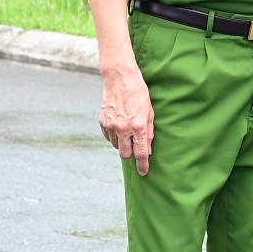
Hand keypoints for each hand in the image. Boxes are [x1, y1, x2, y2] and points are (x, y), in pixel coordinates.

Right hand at [99, 61, 154, 176]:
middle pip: (125, 154)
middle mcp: (124, 129)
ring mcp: (111, 126)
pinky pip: (109, 137)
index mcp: (138, 127)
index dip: (143, 165)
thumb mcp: (150, 112)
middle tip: (134, 147)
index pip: (141, 153)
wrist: (120, 79)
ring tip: (127, 131)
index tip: (143, 172)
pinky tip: (119, 126)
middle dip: (130, 154)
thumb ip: (149, 133)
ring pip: (116, 146)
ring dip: (122, 143)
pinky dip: (114, 136)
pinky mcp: (103, 122)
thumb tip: (148, 150)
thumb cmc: (139, 94)